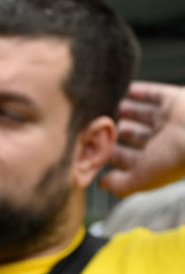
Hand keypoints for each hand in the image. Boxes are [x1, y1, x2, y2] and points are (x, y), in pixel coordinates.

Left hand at [103, 82, 184, 196]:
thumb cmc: (172, 157)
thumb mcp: (141, 178)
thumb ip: (120, 184)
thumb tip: (103, 184)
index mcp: (158, 160)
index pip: (132, 158)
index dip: (115, 155)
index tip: (97, 150)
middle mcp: (165, 140)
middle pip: (139, 135)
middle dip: (123, 132)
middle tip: (104, 126)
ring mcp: (170, 119)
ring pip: (147, 114)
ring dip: (131, 111)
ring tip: (115, 107)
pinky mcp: (175, 99)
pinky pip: (155, 93)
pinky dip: (141, 91)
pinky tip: (127, 89)